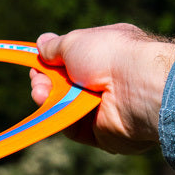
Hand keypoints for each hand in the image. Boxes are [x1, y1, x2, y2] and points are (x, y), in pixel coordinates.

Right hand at [29, 23, 174, 153]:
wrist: (137, 87)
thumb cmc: (109, 56)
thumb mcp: (75, 42)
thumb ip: (55, 47)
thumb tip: (41, 44)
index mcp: (106, 53)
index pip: (74, 59)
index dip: (53, 61)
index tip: (37, 62)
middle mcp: (107, 80)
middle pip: (66, 85)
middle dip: (45, 82)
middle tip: (38, 82)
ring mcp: (104, 108)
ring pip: (66, 107)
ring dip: (48, 99)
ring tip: (40, 94)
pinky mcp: (101, 132)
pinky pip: (72, 127)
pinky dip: (59, 119)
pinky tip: (50, 108)